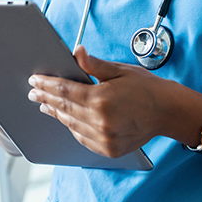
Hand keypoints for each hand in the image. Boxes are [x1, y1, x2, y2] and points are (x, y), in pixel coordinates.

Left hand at [27, 46, 169, 157]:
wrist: (168, 112)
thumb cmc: (146, 88)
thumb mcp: (119, 70)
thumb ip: (93, 64)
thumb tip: (76, 52)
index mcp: (101, 99)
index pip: (64, 91)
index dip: (47, 85)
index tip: (35, 80)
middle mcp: (100, 121)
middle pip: (64, 108)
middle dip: (46, 99)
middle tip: (33, 92)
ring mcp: (103, 138)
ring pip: (71, 125)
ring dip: (57, 114)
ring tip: (46, 105)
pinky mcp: (108, 149)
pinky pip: (82, 139)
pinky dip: (72, 128)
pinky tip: (67, 120)